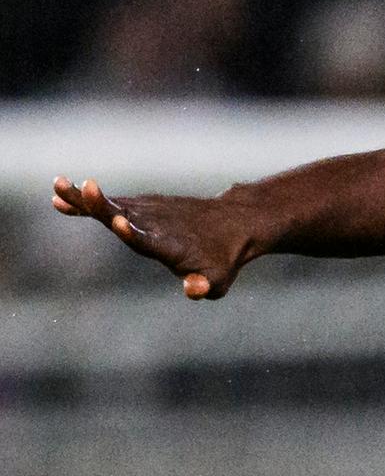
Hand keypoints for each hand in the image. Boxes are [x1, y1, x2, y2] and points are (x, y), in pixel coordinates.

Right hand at [50, 176, 257, 299]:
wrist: (236, 223)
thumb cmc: (223, 259)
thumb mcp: (220, 279)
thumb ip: (204, 286)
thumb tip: (194, 289)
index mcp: (171, 246)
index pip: (149, 240)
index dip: (133, 234)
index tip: (116, 222)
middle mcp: (157, 225)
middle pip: (125, 214)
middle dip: (103, 205)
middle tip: (83, 188)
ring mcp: (150, 213)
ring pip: (113, 204)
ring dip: (85, 198)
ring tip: (57, 185)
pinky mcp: (144, 206)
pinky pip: (113, 203)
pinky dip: (89, 201)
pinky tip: (61, 197)